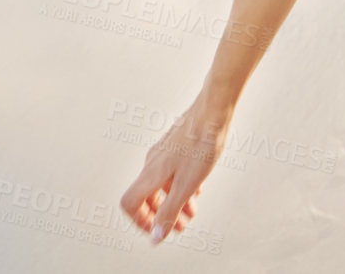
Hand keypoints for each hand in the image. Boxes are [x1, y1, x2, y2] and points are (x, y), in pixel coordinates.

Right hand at [120, 96, 228, 243]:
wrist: (215, 107)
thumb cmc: (202, 143)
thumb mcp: (187, 185)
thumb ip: (169, 211)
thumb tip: (155, 237)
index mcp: (150, 173)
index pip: (129, 203)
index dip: (140, 221)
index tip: (157, 229)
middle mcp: (152, 162)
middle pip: (146, 196)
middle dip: (162, 215)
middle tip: (179, 227)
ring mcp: (164, 151)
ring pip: (162, 184)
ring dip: (174, 201)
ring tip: (192, 212)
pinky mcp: (176, 144)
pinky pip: (172, 172)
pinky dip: (181, 185)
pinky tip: (197, 188)